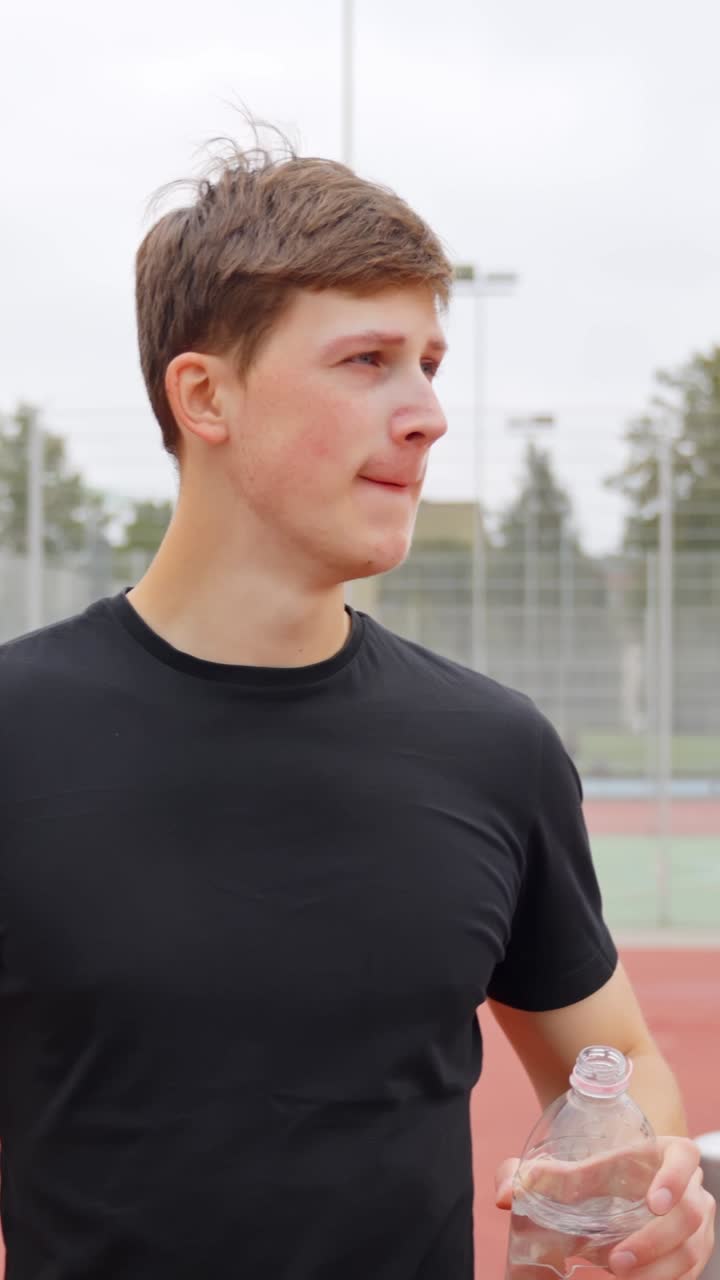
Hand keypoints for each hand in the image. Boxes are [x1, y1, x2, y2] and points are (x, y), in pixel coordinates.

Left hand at [494, 1137, 715, 1277]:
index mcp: (666, 1154)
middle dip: (654, 1242)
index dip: (674, 1178)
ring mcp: (697, 1227)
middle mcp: (690, 1190)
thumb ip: (539, 1176)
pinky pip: (687, 1274)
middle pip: (689, 1215)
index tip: (653, 1202)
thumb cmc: (600, 1174)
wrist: (627, 1191)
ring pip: (691, 1251)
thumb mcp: (575, 1170)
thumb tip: (505, 1195)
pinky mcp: (693, 1256)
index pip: (683, 1157)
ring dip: (657, 1270)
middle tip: (615, 1262)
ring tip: (615, 1275)